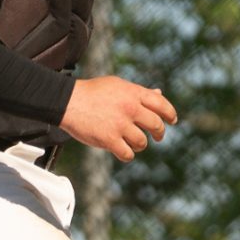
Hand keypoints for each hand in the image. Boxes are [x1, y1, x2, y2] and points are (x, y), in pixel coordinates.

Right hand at [59, 76, 176, 159]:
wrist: (67, 101)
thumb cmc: (92, 92)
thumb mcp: (117, 85)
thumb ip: (139, 91)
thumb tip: (159, 93)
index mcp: (133, 93)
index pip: (161, 104)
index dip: (170, 114)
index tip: (172, 121)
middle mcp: (130, 108)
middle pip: (156, 125)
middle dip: (159, 133)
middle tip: (158, 137)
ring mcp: (120, 124)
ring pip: (142, 142)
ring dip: (139, 145)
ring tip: (132, 143)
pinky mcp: (109, 139)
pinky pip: (128, 154)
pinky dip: (127, 154)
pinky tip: (122, 150)